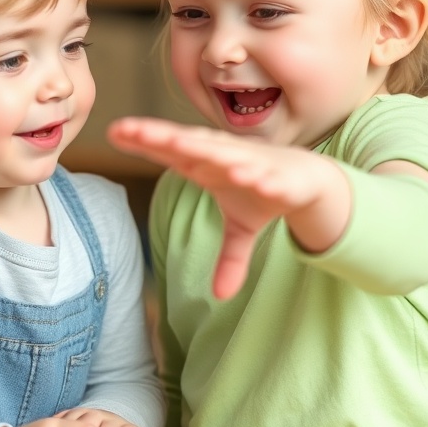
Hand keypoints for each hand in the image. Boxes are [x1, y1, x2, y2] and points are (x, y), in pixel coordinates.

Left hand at [108, 117, 348, 298]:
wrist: (312, 179)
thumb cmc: (264, 191)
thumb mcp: (242, 228)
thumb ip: (228, 257)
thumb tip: (219, 296)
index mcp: (208, 164)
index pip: (170, 151)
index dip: (145, 141)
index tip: (115, 132)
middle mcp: (226, 158)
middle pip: (189, 146)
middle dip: (162, 137)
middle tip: (134, 130)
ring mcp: (254, 163)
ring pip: (225, 156)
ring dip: (204, 151)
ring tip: (178, 146)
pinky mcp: (282, 174)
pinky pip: (267, 176)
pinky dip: (257, 176)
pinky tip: (247, 179)